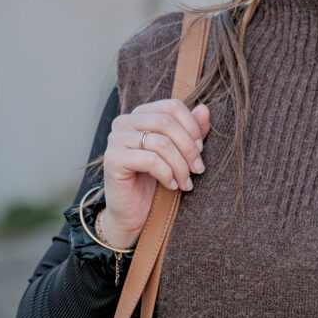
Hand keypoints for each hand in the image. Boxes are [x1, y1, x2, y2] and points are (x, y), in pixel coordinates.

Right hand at [100, 99, 209, 247]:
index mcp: (140, 114)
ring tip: (186, 182)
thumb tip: (204, 109)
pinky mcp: (113, 159)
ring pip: (161, 143)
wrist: (134, 211)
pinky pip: (150, 160)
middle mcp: (124, 121)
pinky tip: (171, 185)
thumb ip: (192, 130)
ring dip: (180, 166)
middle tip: (198, 169)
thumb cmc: (157, 179)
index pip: (172, 106)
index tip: (200, 149)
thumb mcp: (179, 152)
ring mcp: (116, 139)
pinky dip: (167, 174)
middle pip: (167, 123)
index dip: (192, 127)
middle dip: (188, 148)